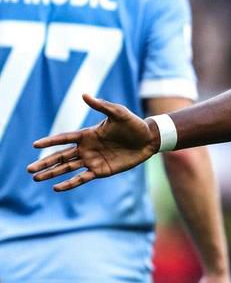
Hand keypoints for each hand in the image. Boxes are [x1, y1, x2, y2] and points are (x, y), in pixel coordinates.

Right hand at [27, 94, 158, 191]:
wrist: (148, 139)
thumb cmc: (133, 124)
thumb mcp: (118, 113)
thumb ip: (101, 105)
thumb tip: (84, 95)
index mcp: (87, 134)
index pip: (64, 138)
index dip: (50, 141)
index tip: (35, 145)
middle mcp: (86, 148)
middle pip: (61, 156)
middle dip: (45, 163)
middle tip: (29, 169)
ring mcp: (92, 160)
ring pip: (67, 168)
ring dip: (52, 173)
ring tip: (36, 178)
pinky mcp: (101, 170)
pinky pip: (82, 178)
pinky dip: (69, 183)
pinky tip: (56, 188)